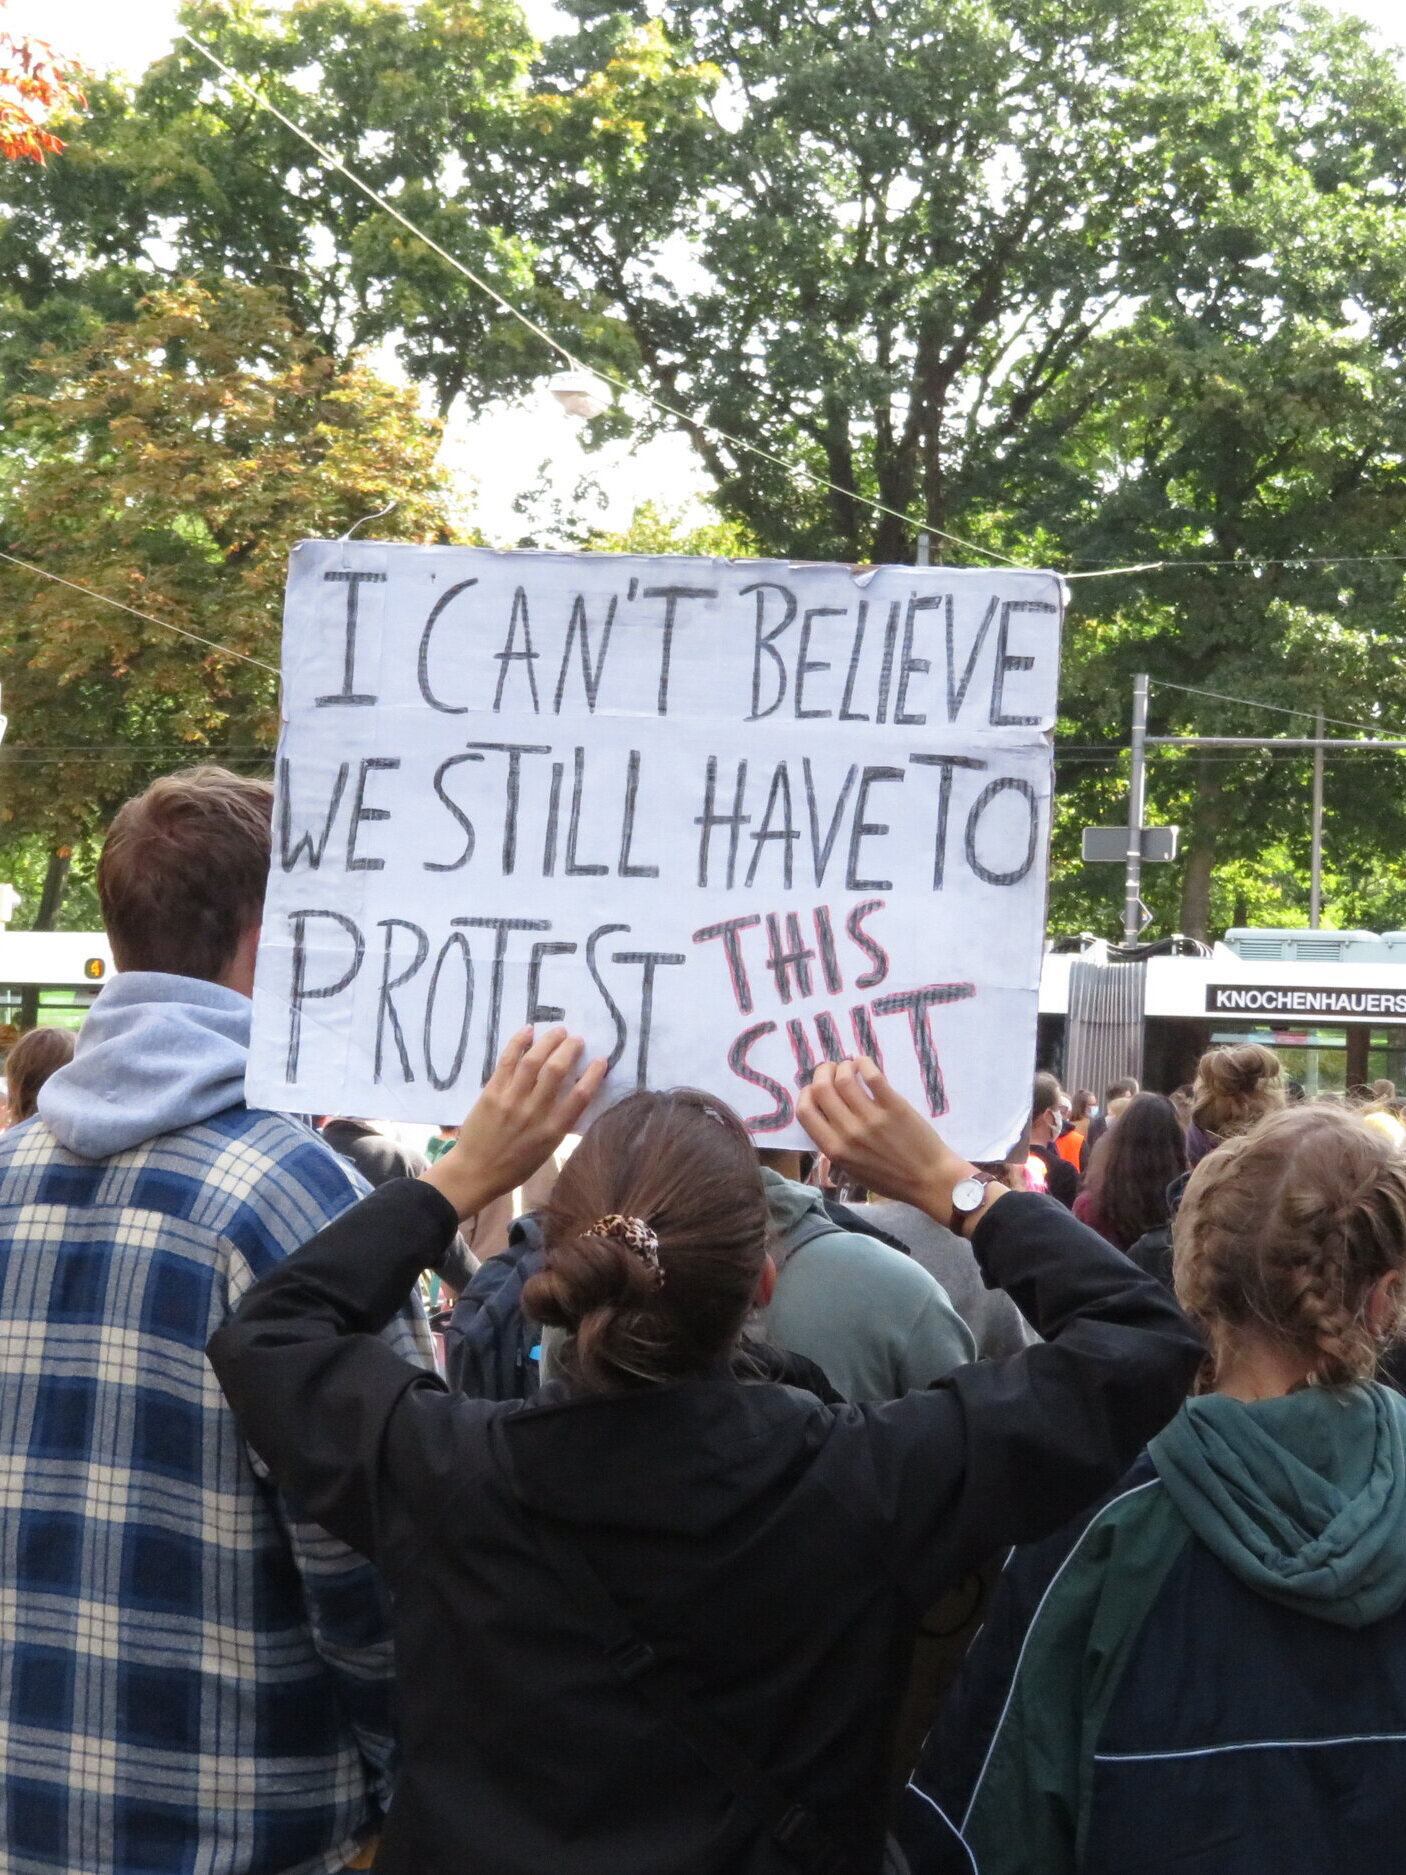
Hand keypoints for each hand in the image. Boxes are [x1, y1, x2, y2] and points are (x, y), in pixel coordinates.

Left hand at [422, 1027, 608, 1221]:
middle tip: (577, 1039)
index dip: (594, 1074)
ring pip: (533, 1061)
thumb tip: (574, 1096)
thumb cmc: (515, 1166)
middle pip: (557, 1071)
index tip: (601, 1060)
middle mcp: (535, 1112)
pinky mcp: (492, 1093)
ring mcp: (511, 1101)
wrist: (475, 1173)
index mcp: (553, 1130)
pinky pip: (507, 1062)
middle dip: (570, 1049)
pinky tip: (528, 1031)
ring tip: (559, 1030)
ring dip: (549, 1041)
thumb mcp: (547, 1150)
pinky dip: (518, 1043)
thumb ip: (560, 1123)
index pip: (581, 1096)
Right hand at [797, 1057, 991, 1228]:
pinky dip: (863, 1064)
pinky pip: (872, 1076)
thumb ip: (834, 1145)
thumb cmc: (890, 1179)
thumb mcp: (852, 1170)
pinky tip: (864, 1064)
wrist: (929, 1180)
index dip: (805, 1093)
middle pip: (821, 1089)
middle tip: (829, 1070)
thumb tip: (823, 1115)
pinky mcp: (894, 1106)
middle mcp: (849, 1132)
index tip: (813, 1089)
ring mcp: (871, 1118)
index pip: (805, 1112)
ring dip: (842, 1066)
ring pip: (844, 1078)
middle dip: (821, 1073)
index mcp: (835, 1150)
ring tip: (849, 1066)